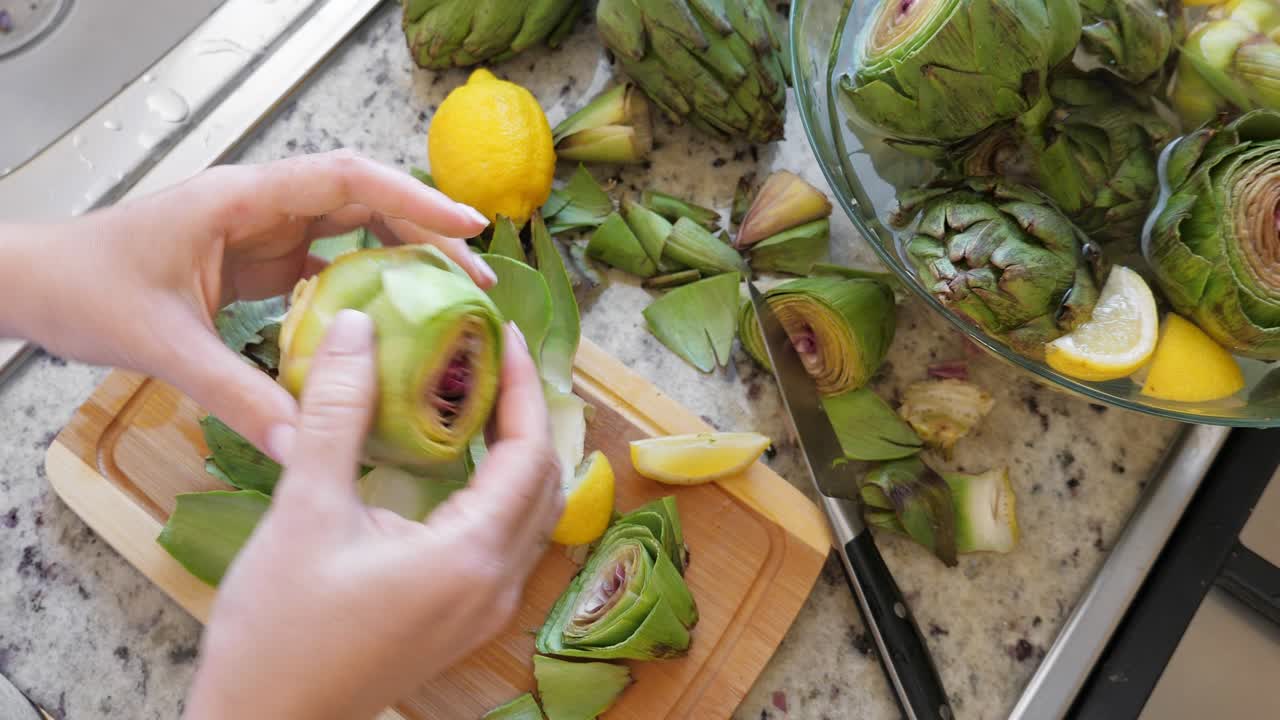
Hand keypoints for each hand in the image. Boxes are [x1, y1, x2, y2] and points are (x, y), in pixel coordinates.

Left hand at [0, 150, 494, 460]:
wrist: (34, 286)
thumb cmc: (86, 290)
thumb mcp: (166, 345)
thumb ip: (240, 398)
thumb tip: (307, 451)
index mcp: (241, 200)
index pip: (344, 180)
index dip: (413, 199)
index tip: (468, 227)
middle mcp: (261, 207)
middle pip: (364, 202)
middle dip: (425, 234)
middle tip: (477, 280)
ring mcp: (262, 234)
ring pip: (352, 232)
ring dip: (403, 260)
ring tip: (452, 301)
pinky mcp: (259, 264)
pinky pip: (329, 268)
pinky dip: (367, 291)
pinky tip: (393, 328)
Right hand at [185, 312, 562, 719]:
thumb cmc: (278, 631)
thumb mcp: (304, 512)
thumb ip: (337, 414)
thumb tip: (358, 327)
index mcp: (471, 557)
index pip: (530, 453)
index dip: (525, 387)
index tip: (506, 336)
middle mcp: (496, 586)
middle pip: (542, 482)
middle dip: (526, 414)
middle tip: (492, 361)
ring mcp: (484, 610)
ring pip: (529, 514)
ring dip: (515, 454)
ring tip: (478, 400)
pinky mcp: (462, 621)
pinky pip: (506, 541)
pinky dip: (496, 492)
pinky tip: (455, 466)